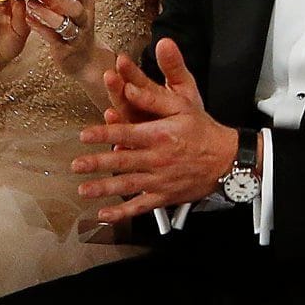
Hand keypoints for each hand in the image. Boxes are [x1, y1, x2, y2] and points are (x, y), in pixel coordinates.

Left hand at [23, 0, 98, 76]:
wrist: (85, 60)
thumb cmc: (76, 30)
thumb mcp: (76, 9)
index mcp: (86, 4)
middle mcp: (84, 19)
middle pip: (73, 5)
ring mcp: (76, 35)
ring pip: (63, 22)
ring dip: (46, 12)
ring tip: (30, 4)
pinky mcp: (66, 49)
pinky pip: (51, 37)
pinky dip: (39, 27)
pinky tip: (28, 20)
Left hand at [72, 38, 237, 219]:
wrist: (228, 159)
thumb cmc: (203, 130)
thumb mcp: (182, 106)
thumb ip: (153, 99)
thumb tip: (129, 90)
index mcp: (160, 134)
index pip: (127, 133)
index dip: (104, 133)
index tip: (84, 135)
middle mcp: (158, 158)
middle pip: (122, 160)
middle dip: (97, 163)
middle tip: (76, 165)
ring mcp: (161, 180)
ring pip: (128, 185)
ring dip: (104, 188)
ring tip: (83, 189)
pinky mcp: (165, 196)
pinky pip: (141, 206)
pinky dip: (122, 213)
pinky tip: (105, 215)